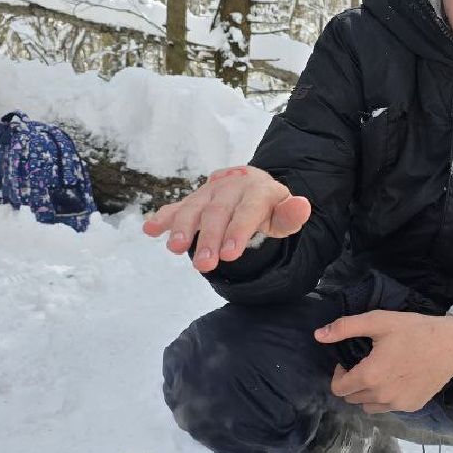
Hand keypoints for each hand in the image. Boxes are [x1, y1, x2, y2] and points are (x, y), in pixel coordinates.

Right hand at [141, 165, 311, 272]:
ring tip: (175, 249)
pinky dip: (162, 218)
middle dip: (209, 238)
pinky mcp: (193, 200)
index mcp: (257, 190)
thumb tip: (302, 206)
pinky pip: (176, 207)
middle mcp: (230, 187)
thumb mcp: (284, 213)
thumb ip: (291, 215)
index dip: (238, 231)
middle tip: (204, 265)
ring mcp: (208, 192)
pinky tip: (150, 229)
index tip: (229, 255)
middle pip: (217, 212)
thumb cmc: (269, 208)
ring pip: (193, 208)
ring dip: (182, 228)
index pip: (247, 210)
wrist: (251, 187)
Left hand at [317, 311, 452, 413]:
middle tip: (365, 365)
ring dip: (366, 394)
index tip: (349, 361)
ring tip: (379, 375)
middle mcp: (381, 396)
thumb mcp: (379, 321)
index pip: (338, 388)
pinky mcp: (411, 407)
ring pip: (368, 407)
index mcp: (369, 376)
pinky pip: (388, 408)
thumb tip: (318, 335)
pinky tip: (397, 380)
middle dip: (352, 383)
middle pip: (351, 398)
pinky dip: (385, 398)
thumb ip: (346, 327)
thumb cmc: (415, 330)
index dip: (339, 374)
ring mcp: (397, 405)